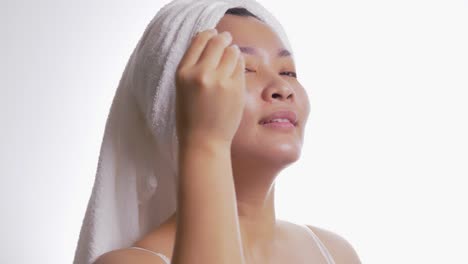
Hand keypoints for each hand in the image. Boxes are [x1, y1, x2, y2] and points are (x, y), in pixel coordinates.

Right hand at [175, 28, 245, 146]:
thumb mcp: (183, 88)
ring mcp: (220, 81)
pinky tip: (235, 69)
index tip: (214, 33)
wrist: (204, 141)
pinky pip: (240, 67)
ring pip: (232, 52)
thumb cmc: (191, 116)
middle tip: (227, 39)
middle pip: (217, 42)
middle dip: (224, 38)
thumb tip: (209, 40)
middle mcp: (201, 74)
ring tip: (232, 56)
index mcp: (183, 73)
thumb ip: (193, 66)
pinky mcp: (236, 89)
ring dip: (233, 51)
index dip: (209, 33)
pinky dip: (239, 64)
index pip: (198, 40)